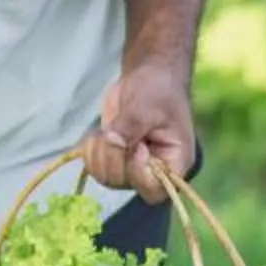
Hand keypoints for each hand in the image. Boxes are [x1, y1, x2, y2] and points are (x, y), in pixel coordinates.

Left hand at [83, 60, 195, 202]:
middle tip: (115, 131)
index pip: (155, 189)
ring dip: (99, 153)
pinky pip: (96, 168)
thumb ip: (131, 125)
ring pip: (107, 178)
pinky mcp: (116, 158)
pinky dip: (90, 152)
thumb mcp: (147, 105)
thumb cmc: (158, 89)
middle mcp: (156, 171)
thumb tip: (112, 141)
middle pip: (126, 183)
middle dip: (113, 157)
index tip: (136, 145)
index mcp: (175, 162)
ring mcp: (134, 166)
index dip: (138, 172)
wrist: (148, 77)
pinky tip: (97, 135)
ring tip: (107, 130)